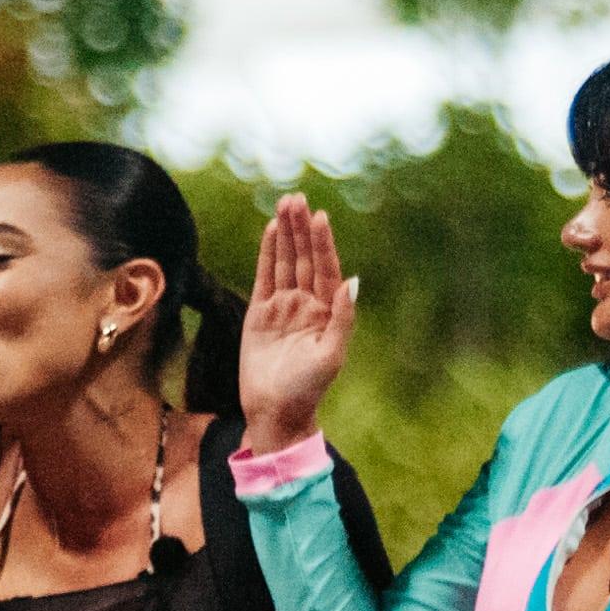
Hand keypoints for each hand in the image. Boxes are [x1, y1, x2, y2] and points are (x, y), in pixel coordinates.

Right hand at [238, 194, 356, 456]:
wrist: (275, 412)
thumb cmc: (307, 390)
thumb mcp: (331, 357)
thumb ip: (342, 319)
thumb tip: (349, 283)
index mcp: (327, 312)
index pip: (326, 268)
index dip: (323, 243)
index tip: (320, 217)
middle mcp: (307, 304)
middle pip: (304, 258)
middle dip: (302, 228)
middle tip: (297, 198)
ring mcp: (283, 307)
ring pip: (285, 262)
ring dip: (286, 233)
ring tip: (285, 204)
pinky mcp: (260, 314)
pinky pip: (265, 277)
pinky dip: (268, 254)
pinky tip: (272, 231)